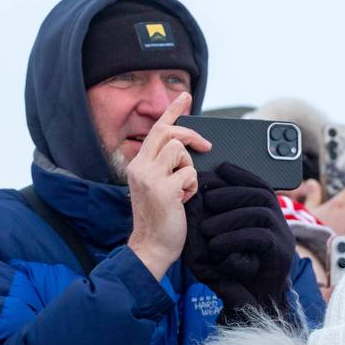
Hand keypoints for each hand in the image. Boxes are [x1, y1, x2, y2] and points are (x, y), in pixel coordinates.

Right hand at [126, 93, 211, 278]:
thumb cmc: (160, 220)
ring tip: (184, 188)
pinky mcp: (164, 190)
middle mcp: (140, 167)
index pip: (156, 130)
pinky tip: (184, 200)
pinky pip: (189, 174)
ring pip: (180, 151)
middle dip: (192, 136)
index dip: (172, 111)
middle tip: (206, 147)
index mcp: (138, 165)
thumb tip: (187, 148)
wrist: (152, 248)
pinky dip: (192, 187)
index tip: (185, 96)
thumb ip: (166, 167)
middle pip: (169, 133)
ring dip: (190, 168)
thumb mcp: (158, 187)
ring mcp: (150, 178)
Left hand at [184, 163, 295, 322]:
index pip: (258, 185)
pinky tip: (217, 245)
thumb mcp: (220, 240)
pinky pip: (260, 237)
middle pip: (261, 194)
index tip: (220, 167)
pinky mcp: (280, 256)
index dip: (240, 174)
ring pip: (261, 213)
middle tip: (208, 200)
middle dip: (232, 193)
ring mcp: (283, 239)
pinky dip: (235, 239)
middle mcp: (279, 223)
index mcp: (267, 215)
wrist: (250, 304)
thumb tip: (201, 194)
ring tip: (207, 229)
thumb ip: (216, 219)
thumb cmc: (231, 271)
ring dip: (230, 217)